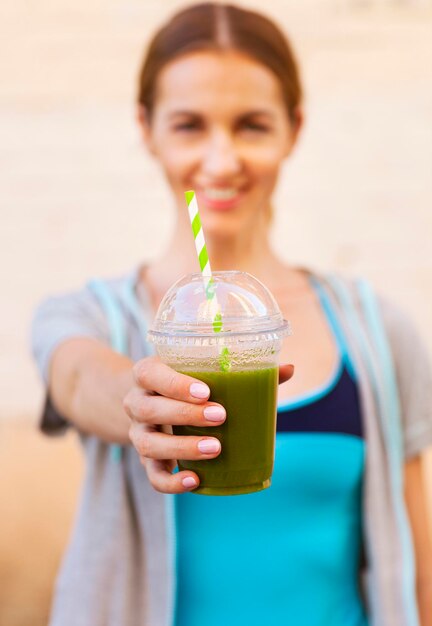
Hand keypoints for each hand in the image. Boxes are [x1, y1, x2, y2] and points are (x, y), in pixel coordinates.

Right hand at [124, 356, 293, 493]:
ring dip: (182, 448)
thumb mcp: (200, 371)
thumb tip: (289, 369)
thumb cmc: (184, 383)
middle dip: (185, 414)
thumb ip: (241, 371)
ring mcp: (139, 433)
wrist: (149, 401)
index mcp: (148, 374)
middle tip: (220, 416)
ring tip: (216, 448)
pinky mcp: (146, 460)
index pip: (151, 375)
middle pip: (150, 409)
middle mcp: (137, 402)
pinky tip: (195, 480)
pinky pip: (152, 476)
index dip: (174, 384)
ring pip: (149, 444)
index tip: (206, 391)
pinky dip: (172, 482)